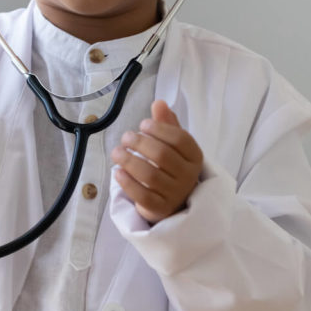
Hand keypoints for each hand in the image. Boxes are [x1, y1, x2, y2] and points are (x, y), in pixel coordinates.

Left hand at [111, 100, 203, 223]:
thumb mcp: (172, 144)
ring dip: (129, 161)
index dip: (160, 129)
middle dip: (140, 143)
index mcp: (195, 157)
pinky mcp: (160, 209)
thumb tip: (159, 102)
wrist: (172, 200)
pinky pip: (143, 196)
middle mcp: (188, 176)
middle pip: (163, 155)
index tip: (143, 124)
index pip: (180, 139)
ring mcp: (175, 194)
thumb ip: (166, 124)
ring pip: (150, 176)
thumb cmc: (171, 166)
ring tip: (116, 152)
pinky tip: (118, 172)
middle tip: (125, 137)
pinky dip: (128, 183)